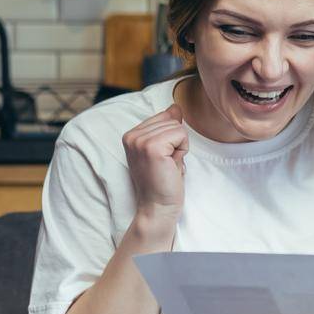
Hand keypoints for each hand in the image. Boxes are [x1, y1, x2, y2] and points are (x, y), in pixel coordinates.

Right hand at [124, 105, 189, 230]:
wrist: (158, 206)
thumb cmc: (163, 181)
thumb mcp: (164, 149)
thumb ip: (167, 127)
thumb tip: (175, 107)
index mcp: (131, 135)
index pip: (164, 117)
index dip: (171, 138)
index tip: (162, 158)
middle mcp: (131, 136)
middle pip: (171, 120)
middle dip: (176, 143)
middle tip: (166, 164)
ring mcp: (140, 141)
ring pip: (177, 127)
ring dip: (179, 147)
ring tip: (168, 165)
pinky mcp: (152, 147)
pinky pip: (181, 134)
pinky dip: (182, 150)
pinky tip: (172, 165)